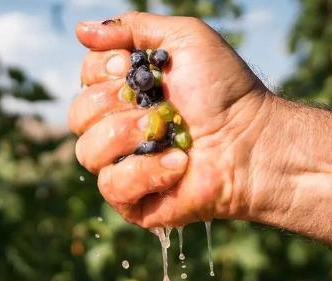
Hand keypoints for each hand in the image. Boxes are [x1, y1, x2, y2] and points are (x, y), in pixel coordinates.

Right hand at [70, 12, 272, 227]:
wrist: (254, 140)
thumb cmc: (225, 90)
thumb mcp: (185, 40)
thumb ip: (133, 28)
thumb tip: (81, 30)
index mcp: (124, 92)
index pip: (85, 78)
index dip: (102, 71)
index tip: (131, 67)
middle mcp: (117, 129)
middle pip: (78, 115)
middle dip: (113, 104)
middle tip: (157, 105)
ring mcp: (122, 167)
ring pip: (88, 152)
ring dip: (127, 138)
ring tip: (168, 133)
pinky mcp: (133, 202)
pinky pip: (112, 186)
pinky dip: (146, 172)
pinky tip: (178, 164)